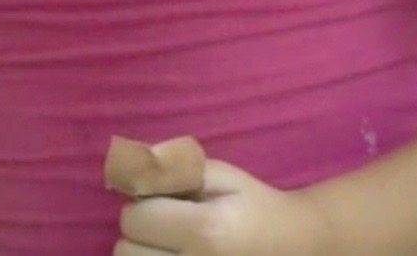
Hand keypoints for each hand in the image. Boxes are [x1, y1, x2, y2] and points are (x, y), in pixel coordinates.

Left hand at [113, 157, 328, 255]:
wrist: (291, 247)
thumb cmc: (254, 207)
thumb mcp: (222, 176)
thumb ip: (175, 170)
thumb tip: (131, 169)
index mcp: (204, 230)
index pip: (134, 218)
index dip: (144, 204)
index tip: (164, 202)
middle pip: (125, 251)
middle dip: (140, 233)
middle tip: (166, 227)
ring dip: (142, 254)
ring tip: (168, 246)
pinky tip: (171, 255)